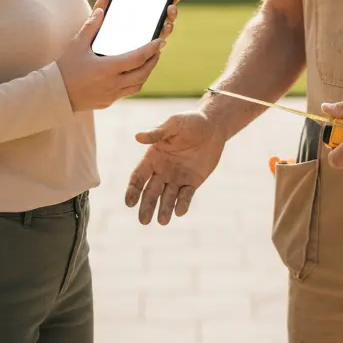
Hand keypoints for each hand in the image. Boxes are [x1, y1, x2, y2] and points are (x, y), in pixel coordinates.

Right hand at [57, 0, 186, 111]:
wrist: (55, 94)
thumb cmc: (65, 68)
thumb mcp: (76, 45)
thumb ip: (90, 27)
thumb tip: (101, 11)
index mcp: (107, 68)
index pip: (137, 58)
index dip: (151, 49)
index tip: (161, 41)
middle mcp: (113, 83)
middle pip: (143, 73)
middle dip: (153, 60)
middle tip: (158, 50)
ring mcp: (112, 95)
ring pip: (138, 85)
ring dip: (146, 73)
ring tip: (149, 61)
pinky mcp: (108, 102)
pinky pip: (128, 92)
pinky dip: (135, 82)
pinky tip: (133, 74)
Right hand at [126, 110, 224, 224]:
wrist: (213, 126)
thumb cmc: (190, 121)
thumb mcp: (173, 124)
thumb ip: (157, 133)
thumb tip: (137, 137)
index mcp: (152, 157)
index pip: (138, 177)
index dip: (133, 190)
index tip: (129, 202)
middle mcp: (162, 171)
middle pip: (151, 192)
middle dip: (147, 206)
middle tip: (143, 221)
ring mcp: (177, 178)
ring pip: (167, 197)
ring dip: (164, 209)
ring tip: (163, 221)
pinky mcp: (192, 182)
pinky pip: (186, 196)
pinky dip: (182, 204)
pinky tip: (179, 211)